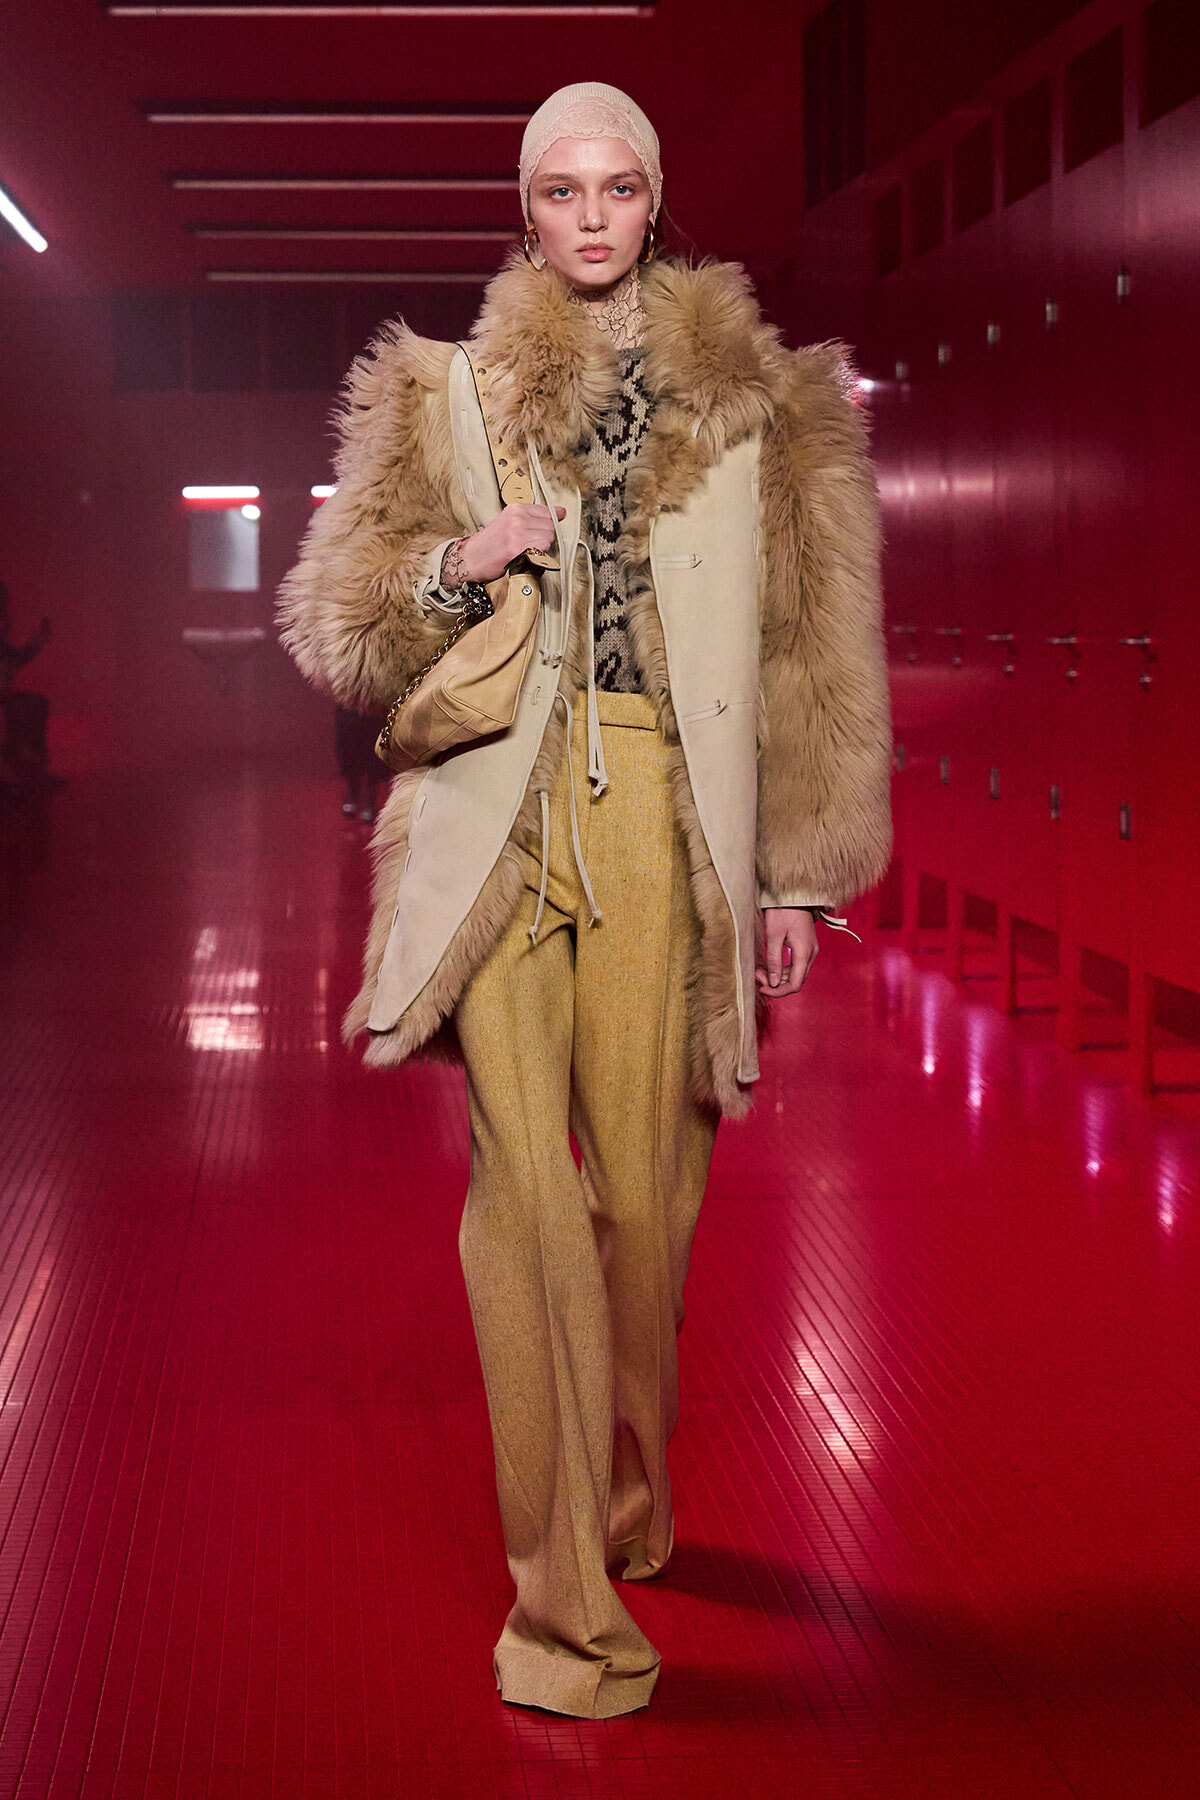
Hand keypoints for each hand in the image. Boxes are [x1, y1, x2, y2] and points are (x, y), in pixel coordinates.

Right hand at [443, 504, 566, 586]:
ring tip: (528, 551)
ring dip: (542, 548)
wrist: (470, 558)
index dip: (551, 522)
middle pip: (550, 526)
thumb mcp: (508, 521)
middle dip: (545, 537)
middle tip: (530, 545)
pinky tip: (527, 556)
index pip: (547, 511)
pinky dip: (539, 556)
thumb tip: (561, 512)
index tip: (549, 527)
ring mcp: (517, 533)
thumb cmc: (490, 543)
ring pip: (548, 538)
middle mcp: (517, 518)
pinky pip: (542, 550)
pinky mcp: (517, 549)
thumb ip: (532, 517)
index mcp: (515, 508)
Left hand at [755, 907, 817, 998]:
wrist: (795, 895)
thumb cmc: (783, 911)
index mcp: (804, 953)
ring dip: (778, 976)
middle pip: (796, 981)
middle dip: (776, 983)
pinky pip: (796, 965)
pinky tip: (769, 964)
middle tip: (757, 975)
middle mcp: (811, 954)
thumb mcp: (774, 935)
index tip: (761, 988)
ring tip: (760, 970)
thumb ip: (774, 961)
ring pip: (795, 974)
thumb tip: (773, 983)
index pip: (795, 985)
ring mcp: (810, 951)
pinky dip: (783, 968)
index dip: (778, 991)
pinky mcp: (806, 947)